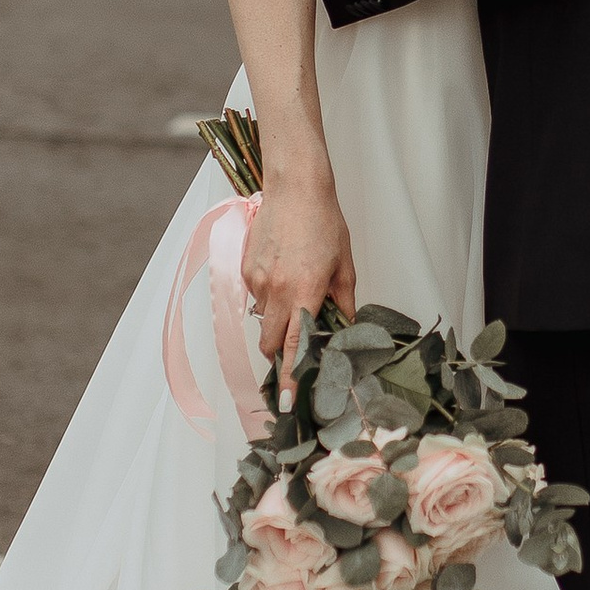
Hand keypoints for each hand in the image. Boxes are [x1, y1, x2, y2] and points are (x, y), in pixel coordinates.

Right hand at [242, 168, 355, 393]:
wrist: (295, 188)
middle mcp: (276, 291)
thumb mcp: (343, 266)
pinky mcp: (246, 269)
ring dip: (277, 319)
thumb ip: (342, 302)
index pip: (293, 347)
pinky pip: (256, 295)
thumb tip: (344, 329)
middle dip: (279, 354)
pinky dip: (269, 295)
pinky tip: (283, 272)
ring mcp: (257, 280)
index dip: (289, 377)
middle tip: (295, 349)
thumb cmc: (324, 223)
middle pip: (270, 343)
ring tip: (295, 292)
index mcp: (304, 293)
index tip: (285, 400)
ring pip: (263, 318)